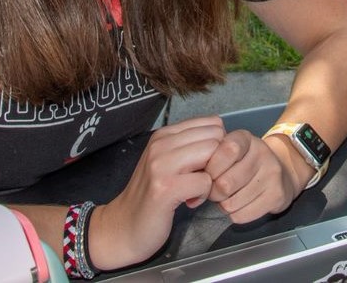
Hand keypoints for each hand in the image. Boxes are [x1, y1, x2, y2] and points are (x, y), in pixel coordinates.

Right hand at [88, 116, 224, 270]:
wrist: (124, 225)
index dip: (220, 145)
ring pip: (212, 156)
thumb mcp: (166, 161)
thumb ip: (188, 147)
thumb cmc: (151, 194)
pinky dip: (204, 195)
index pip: (211, 122)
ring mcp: (161, 165)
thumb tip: (222, 138)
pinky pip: (205, 182)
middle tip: (204, 179)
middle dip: (220, 161)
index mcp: (163, 134)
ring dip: (212, 177)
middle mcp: (161, 143)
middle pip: (214, 138)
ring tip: (197, 190)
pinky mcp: (166, 188)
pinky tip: (190, 202)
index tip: (207, 164)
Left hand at [205, 130, 299, 223]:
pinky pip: (244, 214)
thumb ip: (213, 156)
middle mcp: (262, 153)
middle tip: (212, 192)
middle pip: (226, 183)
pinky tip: (236, 206)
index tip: (206, 174)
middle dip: (212, 192)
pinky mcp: (277, 196)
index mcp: (245, 138)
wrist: (283, 170)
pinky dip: (234, 215)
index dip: (211, 167)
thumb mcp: (231, 149)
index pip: (225, 151)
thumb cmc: (246, 160)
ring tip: (224, 199)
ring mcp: (272, 175)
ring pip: (232, 202)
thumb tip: (191, 177)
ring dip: (222, 205)